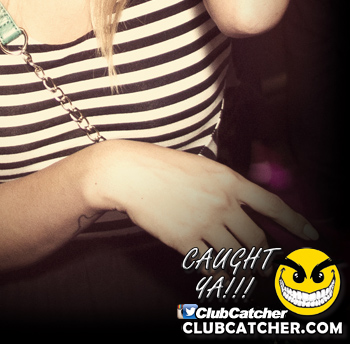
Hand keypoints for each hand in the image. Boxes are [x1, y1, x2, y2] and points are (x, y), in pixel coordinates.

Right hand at [100, 142, 315, 257]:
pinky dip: (221, 275)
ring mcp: (204, 223)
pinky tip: (223, 276)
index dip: (295, 222)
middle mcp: (222, 203)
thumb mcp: (204, 168)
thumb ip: (227, 187)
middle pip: (257, 240)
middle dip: (266, 257)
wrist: (132, 173)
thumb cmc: (166, 168)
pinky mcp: (185, 240)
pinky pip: (212, 266)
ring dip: (246, 270)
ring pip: (238, 257)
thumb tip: (248, 209)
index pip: (272, 205)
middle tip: (267, 266)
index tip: (310, 235)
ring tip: (247, 275)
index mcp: (230, 180)